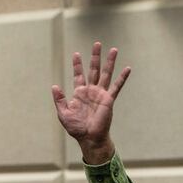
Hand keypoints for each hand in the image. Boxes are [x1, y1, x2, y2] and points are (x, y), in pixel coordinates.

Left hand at [52, 42, 130, 164]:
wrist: (89, 138)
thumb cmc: (76, 128)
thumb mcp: (63, 113)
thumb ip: (59, 99)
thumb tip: (54, 86)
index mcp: (80, 93)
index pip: (79, 75)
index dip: (77, 65)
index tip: (76, 54)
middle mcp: (91, 91)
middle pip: (94, 70)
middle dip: (95, 57)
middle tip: (97, 44)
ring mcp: (101, 94)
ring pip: (106, 74)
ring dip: (109, 62)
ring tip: (113, 49)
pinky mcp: (109, 100)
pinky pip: (116, 87)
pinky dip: (122, 78)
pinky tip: (128, 68)